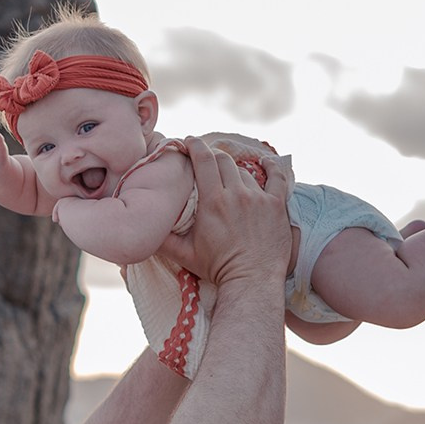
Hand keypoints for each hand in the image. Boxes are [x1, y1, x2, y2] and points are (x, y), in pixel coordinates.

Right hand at [162, 140, 291, 286]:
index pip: (204, 160)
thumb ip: (163, 239)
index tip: (189, 141)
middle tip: (207, 160)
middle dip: (213, 156)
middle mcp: (237, 195)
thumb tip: (146, 227)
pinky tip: (266, 163)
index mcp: (213, 202)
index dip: (195, 146)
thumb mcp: (184, 254)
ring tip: (229, 177)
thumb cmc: (218, 269)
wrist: (252, 282)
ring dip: (235, 171)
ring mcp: (259, 199)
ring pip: (245, 172)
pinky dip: (272, 167)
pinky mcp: (277, 206)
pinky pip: (278, 177)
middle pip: (223, 161)